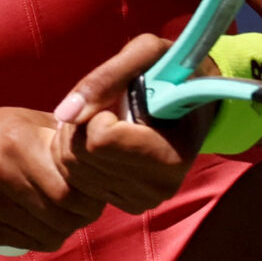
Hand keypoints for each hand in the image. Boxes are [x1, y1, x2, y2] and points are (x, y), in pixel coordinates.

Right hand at [0, 108, 107, 252]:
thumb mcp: (24, 122)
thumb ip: (61, 137)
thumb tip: (104, 151)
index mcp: (15, 142)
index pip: (68, 190)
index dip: (89, 200)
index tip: (95, 197)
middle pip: (59, 216)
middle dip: (79, 218)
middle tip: (83, 211)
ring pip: (44, 235)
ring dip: (60, 230)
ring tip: (60, 216)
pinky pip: (22, 244)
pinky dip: (37, 238)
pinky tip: (35, 223)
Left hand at [49, 34, 206, 215]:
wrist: (195, 102)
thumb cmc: (172, 72)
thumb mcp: (147, 54)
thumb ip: (106, 78)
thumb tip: (66, 114)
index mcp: (171, 155)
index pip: (99, 140)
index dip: (100, 112)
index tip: (120, 99)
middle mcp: (159, 187)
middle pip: (79, 156)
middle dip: (83, 125)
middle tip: (108, 107)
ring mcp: (143, 201)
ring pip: (72, 169)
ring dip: (77, 138)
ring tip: (105, 121)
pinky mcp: (128, 205)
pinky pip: (77, 181)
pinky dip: (79, 156)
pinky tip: (103, 141)